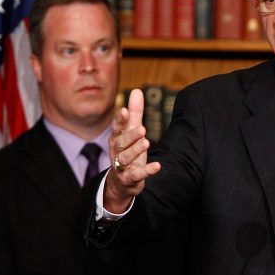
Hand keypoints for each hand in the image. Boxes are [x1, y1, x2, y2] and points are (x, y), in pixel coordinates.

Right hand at [105, 88, 160, 212]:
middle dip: (130, 135)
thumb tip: (136, 91)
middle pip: (120, 143)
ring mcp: (121, 167)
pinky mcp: (129, 179)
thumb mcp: (132, 132)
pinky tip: (157, 166)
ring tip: (146, 142)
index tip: (124, 110)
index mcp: (117, 139)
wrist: (120, 183)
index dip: (120, 120)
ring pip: (125, 158)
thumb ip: (135, 113)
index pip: (117, 128)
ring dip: (135, 150)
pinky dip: (146, 171)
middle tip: (142, 129)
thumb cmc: (127, 152)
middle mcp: (117, 152)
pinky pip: (136, 175)